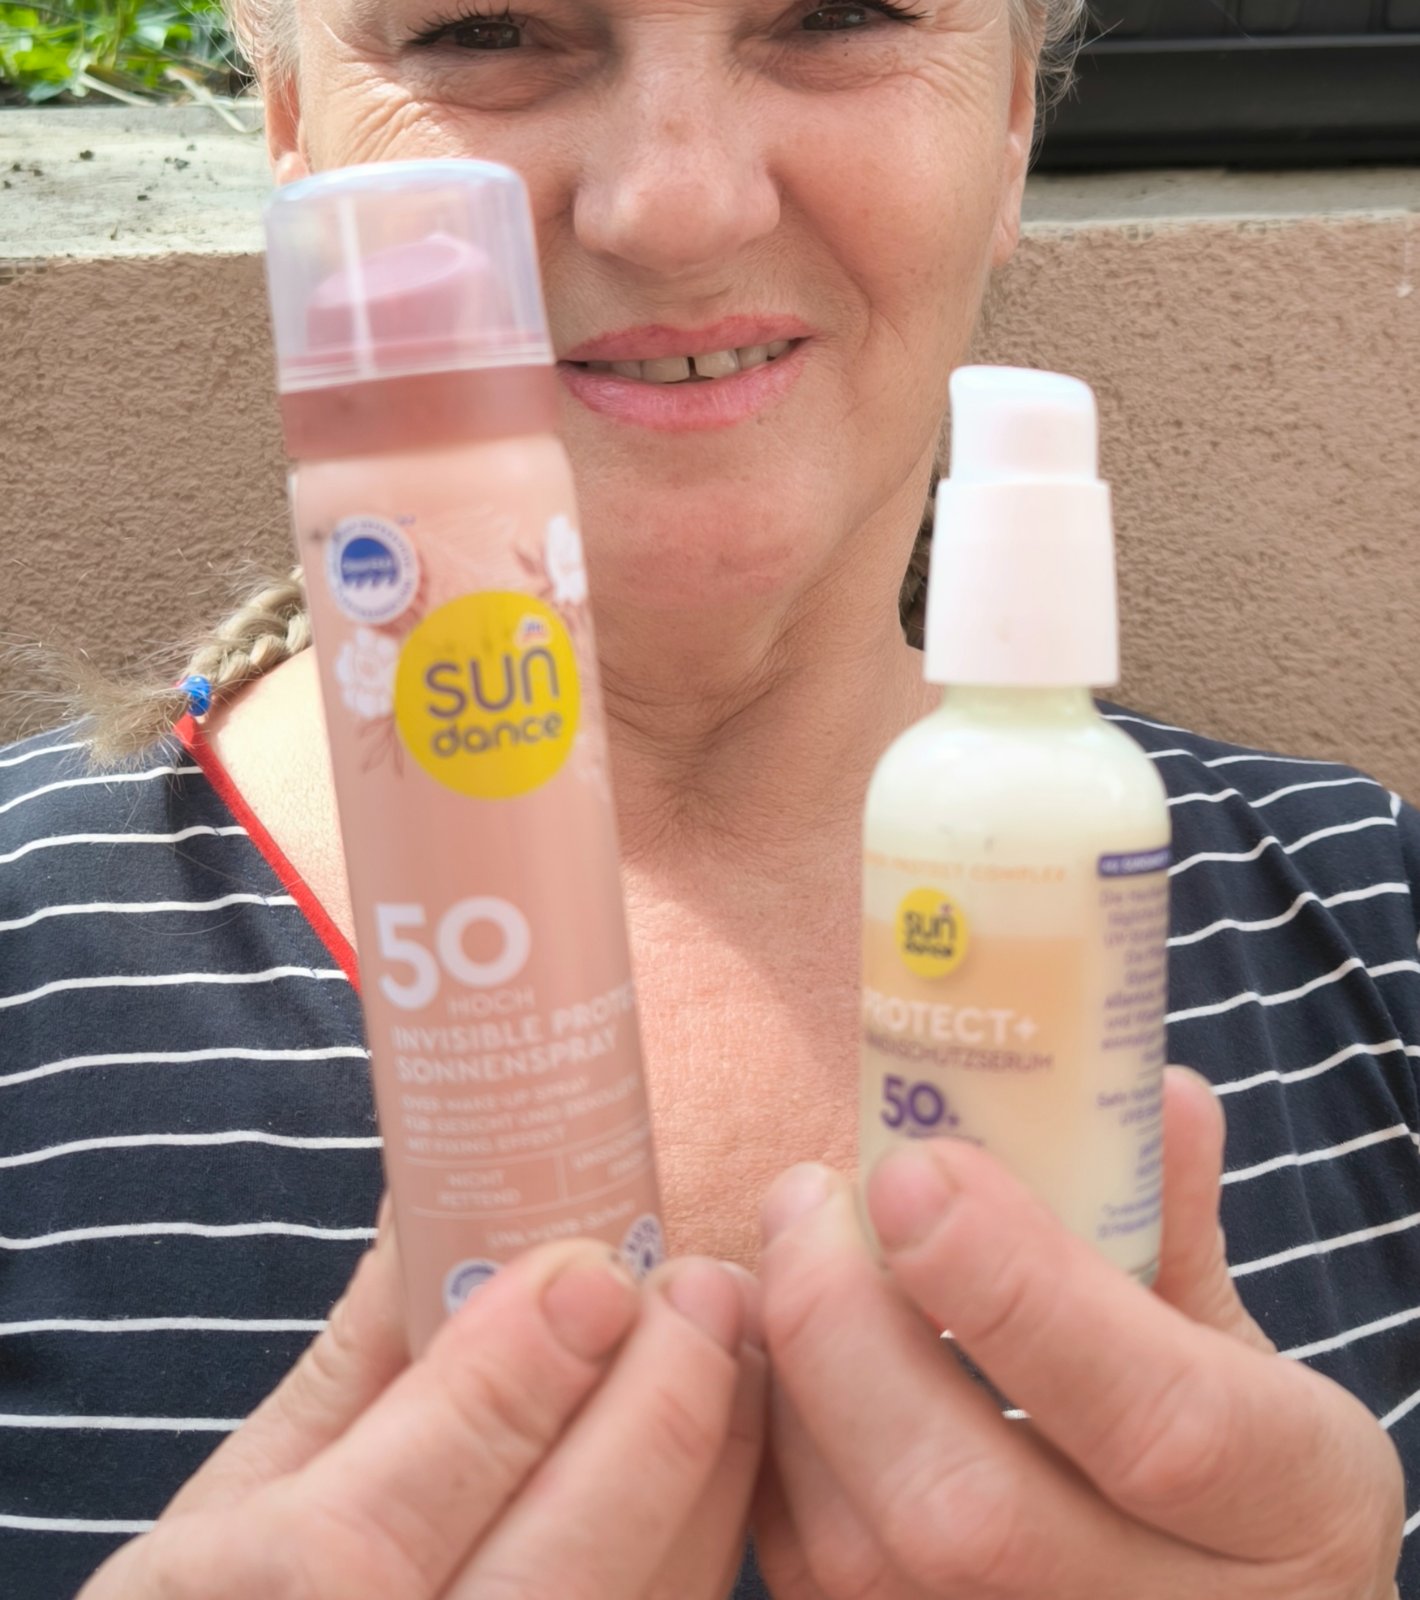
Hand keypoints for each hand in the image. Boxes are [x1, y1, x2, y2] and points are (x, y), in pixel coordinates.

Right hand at [80, 1210, 764, 1599]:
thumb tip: (446, 1198)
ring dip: (714, 1470)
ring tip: (740, 1340)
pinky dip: (717, 1533)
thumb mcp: (241, 1497)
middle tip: (701, 1285)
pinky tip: (739, 1431)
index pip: (372, 1533)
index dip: (498, 1391)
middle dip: (647, 1418)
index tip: (589, 1268)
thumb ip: (358, 1359)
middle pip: (547, 1582)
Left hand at [755, 1067, 1404, 1598]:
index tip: (908, 1168)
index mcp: (1288, 1513)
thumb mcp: (1241, 1347)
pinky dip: (768, 1448)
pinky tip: (773, 1348)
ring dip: (788, 1378)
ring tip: (783, 1254)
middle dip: (850, 1325)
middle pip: (967, 1509)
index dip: (1012, 1288)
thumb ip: (1174, 1223)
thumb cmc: (1238, 1474)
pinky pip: (805, 1577)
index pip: (1153, 1419)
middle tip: (806, 1194)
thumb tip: (1152, 1088)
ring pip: (861, 1556)